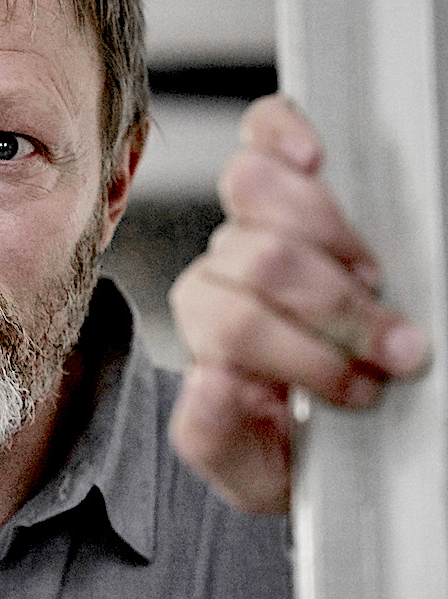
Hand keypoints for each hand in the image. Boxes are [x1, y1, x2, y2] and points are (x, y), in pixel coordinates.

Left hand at [168, 95, 425, 513]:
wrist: (322, 418)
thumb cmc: (288, 435)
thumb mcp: (247, 467)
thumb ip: (212, 435)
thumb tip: (209, 377)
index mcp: (209, 329)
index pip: (234, 322)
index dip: (302, 353)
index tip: (362, 387)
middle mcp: (223, 270)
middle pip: (261, 255)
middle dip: (335, 307)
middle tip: (389, 345)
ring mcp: (254, 221)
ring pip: (256, 191)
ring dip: (331, 234)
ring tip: (373, 275)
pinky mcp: (287, 179)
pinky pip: (265, 130)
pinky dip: (284, 134)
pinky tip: (314, 156)